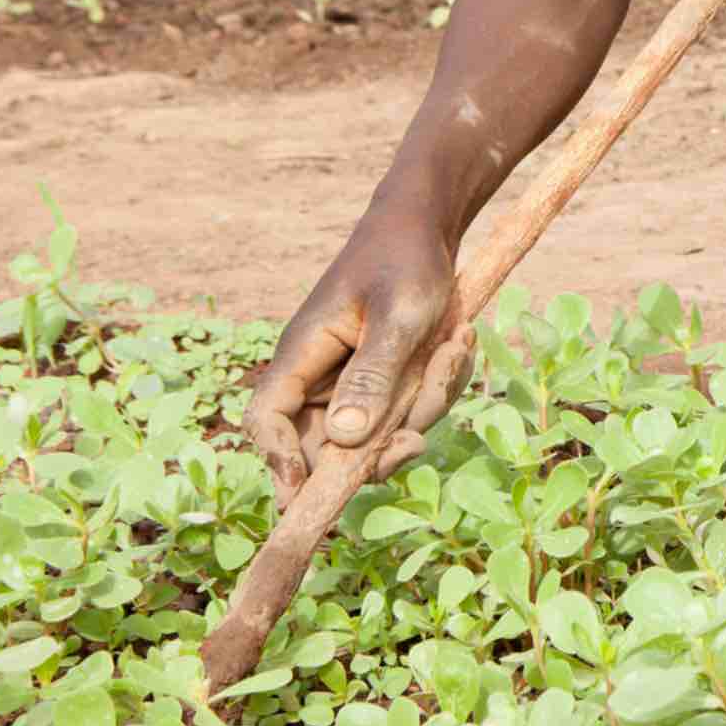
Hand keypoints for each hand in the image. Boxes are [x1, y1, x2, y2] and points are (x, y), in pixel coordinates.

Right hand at [245, 206, 467, 511]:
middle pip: (329, 446)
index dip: (280, 463)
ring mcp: (352, 380)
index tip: (307, 498)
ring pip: (379, 434)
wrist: (429, 226)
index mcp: (301, 354)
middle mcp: (319, 375)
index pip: (267, 421)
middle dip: (378, 447)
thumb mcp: (399, 316)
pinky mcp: (385, 381)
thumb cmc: (406, 261)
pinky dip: (439, 386)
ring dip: (424, 403)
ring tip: (455, 346)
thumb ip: (373, 376)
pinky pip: (409, 411)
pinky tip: (458, 342)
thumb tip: (345, 442)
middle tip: (416, 440)